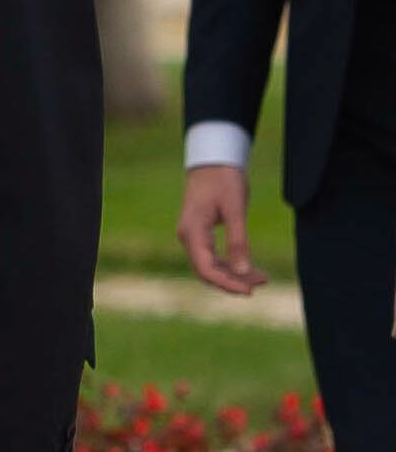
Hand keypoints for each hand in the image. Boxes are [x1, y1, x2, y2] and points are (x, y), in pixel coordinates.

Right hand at [177, 164, 268, 295]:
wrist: (213, 160)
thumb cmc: (223, 181)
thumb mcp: (235, 210)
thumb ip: (238, 241)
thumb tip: (244, 273)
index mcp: (192, 231)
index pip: (205, 268)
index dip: (227, 283)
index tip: (250, 291)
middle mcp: (188, 237)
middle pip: (207, 271)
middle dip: (233, 281)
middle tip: (261, 283)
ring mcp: (192, 236)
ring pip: (210, 266)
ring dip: (234, 274)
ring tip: (262, 277)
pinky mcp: (200, 234)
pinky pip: (213, 257)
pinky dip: (231, 265)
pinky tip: (251, 268)